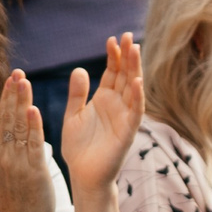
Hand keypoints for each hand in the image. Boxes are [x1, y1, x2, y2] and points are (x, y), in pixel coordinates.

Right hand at [0, 71, 58, 211]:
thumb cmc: (16, 202)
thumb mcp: (2, 172)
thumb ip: (0, 148)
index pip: (1, 121)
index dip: (6, 99)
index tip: (10, 80)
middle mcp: (5, 156)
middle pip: (7, 119)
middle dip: (12, 95)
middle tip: (16, 72)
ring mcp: (17, 163)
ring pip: (18, 128)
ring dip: (21, 103)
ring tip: (23, 81)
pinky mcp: (33, 171)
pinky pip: (32, 145)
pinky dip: (32, 127)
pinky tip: (33, 109)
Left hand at [59, 36, 143, 196]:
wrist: (83, 175)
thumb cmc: (79, 148)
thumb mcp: (73, 115)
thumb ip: (77, 94)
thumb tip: (80, 69)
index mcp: (104, 99)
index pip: (112, 72)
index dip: (113, 56)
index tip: (111, 39)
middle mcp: (118, 105)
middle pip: (125, 75)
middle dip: (127, 56)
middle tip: (128, 36)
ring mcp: (125, 117)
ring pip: (133, 89)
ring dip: (135, 70)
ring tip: (134, 50)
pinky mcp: (128, 132)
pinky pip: (135, 112)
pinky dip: (138, 97)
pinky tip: (137, 81)